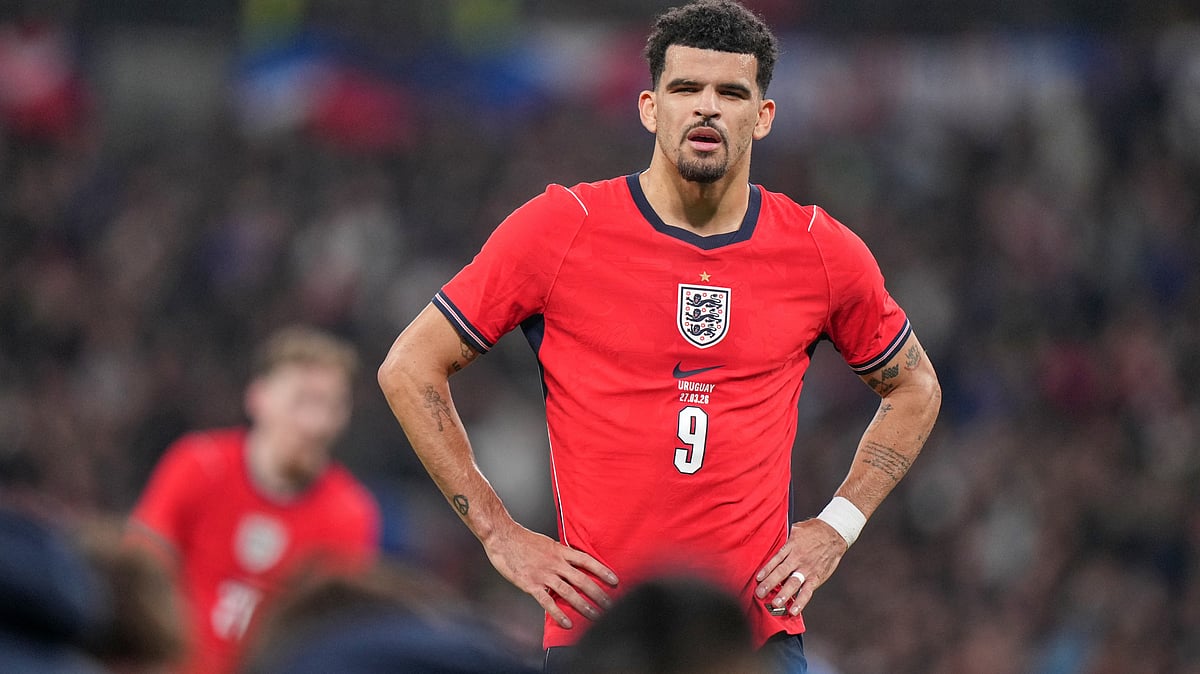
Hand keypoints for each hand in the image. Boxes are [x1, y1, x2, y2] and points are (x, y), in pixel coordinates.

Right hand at [482, 523, 618, 628]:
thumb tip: (572, 562)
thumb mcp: (547, 543)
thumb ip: (560, 554)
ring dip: (583, 606)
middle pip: (582, 580)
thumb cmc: (523, 539)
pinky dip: (558, 614)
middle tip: (610, 605)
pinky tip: (567, 623)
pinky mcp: (531, 584)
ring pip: (569, 592)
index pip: (587, 561)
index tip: (615, 580)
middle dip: (598, 594)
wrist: (502, 536)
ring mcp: (544, 574)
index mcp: (560, 551)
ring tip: (595, 616)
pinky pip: (548, 602)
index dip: (602, 571)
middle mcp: (555, 563)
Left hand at [754, 518, 846, 615]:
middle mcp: (798, 559)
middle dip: (769, 584)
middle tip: (759, 594)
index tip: (758, 579)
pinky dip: (801, 601)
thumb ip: (785, 537)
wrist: (834, 533)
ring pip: (793, 583)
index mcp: (791, 547)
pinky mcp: (816, 577)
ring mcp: (807, 569)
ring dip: (783, 594)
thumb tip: (773, 539)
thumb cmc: (814, 530)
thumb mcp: (797, 528)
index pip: (776, 560)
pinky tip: (794, 610)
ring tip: (775, 604)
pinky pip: (807, 591)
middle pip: (781, 573)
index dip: (766, 570)